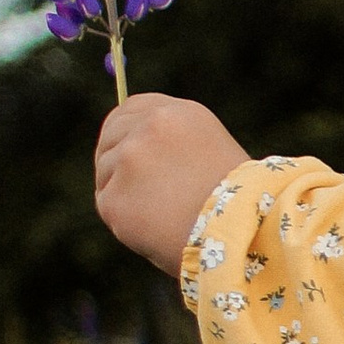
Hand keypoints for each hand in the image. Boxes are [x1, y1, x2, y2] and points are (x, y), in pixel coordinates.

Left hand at [95, 92, 249, 273]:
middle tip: (132, 187)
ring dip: (122, 191)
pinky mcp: (114, 196)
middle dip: (115, 158)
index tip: (122, 144)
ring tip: (159, 214)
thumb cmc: (236, 204)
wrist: (238, 237)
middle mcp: (152, 128)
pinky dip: (123, 219)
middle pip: (111, 134)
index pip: (132, 107)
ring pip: (105, 171)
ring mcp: (129, 160)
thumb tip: (132, 145)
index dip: (123, 127)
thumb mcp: (210, 152)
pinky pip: (107, 203)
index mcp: (180, 114)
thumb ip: (172, 142)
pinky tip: (152, 229)